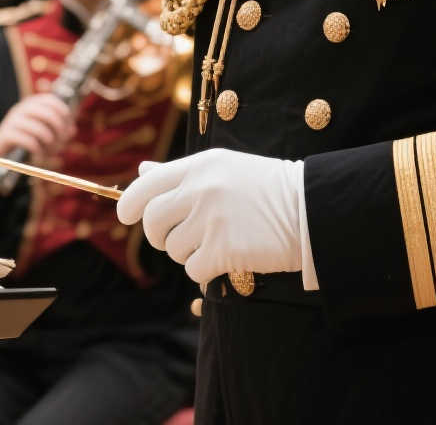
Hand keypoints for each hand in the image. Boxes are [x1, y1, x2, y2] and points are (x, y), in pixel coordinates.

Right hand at [0, 94, 74, 168]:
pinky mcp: (6, 135)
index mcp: (30, 104)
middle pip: (48, 114)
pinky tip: (38, 155)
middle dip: (59, 130)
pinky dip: (37, 149)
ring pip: (39, 129)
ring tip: (49, 152)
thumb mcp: (41, 133)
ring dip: (49, 143)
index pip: (51, 100)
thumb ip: (58, 130)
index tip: (68, 127)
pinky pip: (28, 140)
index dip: (63, 112)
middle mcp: (20, 108)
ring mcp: (12, 121)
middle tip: (61, 143)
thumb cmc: (23, 141)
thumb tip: (72, 130)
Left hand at [116, 149, 307, 285]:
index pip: (146, 185)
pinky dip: (205, 269)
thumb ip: (180, 173)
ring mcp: (212, 220)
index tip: (125, 216)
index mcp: (200, 166)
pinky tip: (226, 257)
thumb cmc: (266, 188)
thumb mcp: (224, 168)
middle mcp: (201, 189)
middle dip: (159, 235)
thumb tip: (142, 170)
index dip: (129, 203)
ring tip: (216, 241)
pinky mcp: (224, 249)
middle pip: (153, 221)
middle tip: (176, 237)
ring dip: (189, 252)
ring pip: (173, 249)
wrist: (310, 208)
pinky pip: (193, 269)